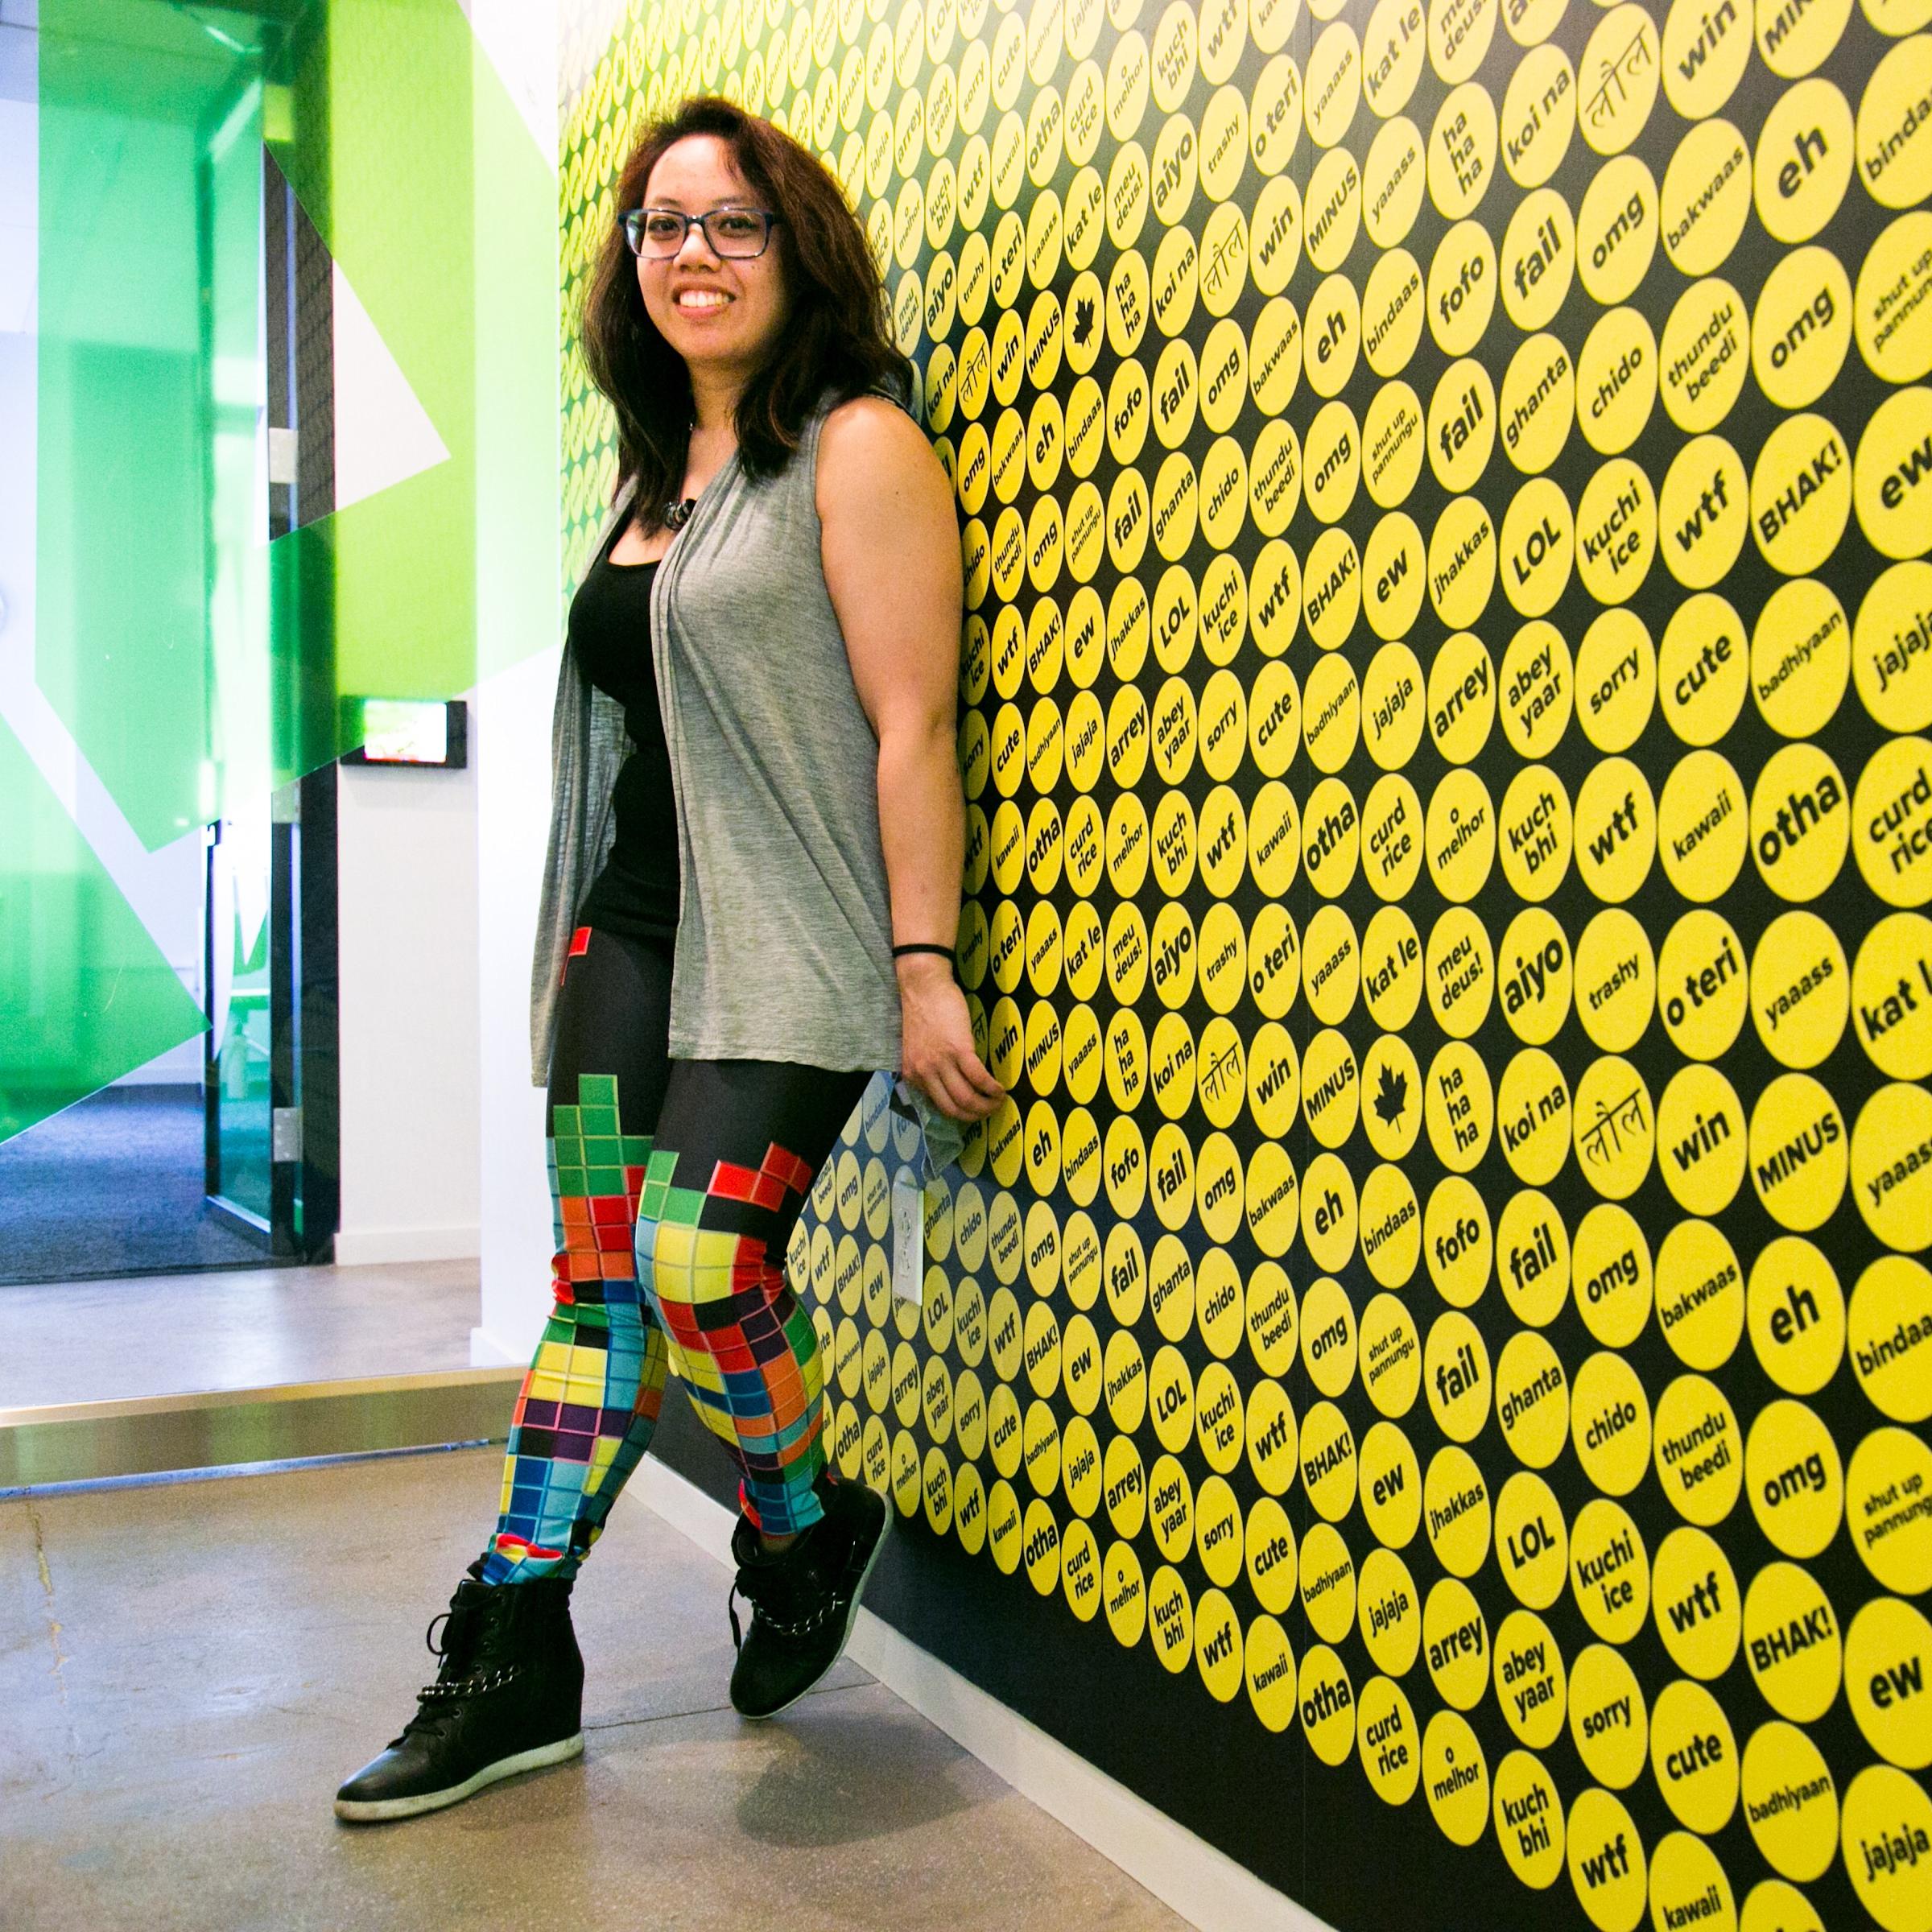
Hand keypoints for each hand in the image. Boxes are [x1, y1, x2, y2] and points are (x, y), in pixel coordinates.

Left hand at [895, 955, 1004, 1122]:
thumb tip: (947, 1082)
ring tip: (998, 1101)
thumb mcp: (916, 1048)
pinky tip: (1000, 1088)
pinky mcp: (959, 1049)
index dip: (960, 1112)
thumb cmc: (923, 1011)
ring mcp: (941, 1062)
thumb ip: (927, 1067)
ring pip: (966, 1098)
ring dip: (986, 1105)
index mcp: (913, 1074)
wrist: (924, 985)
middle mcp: (924, 1072)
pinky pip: (978, 1078)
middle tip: (989, 1111)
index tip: (973, 1110)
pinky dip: (992, 1088)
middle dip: (975, 1115)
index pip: (938, 1105)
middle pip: (953, 1108)